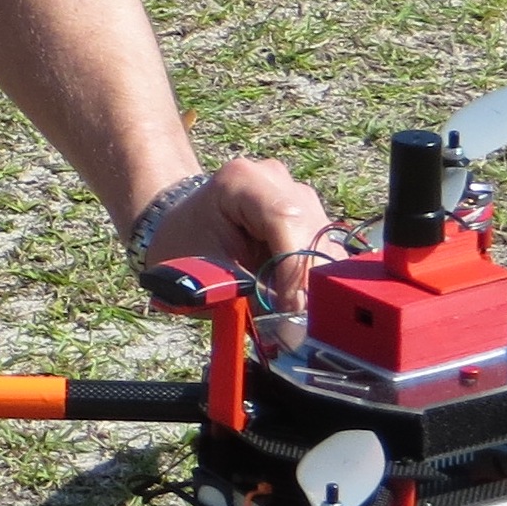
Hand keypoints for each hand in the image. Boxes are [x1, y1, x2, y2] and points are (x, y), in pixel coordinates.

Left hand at [139, 155, 333, 308]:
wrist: (181, 229)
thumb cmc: (185, 248)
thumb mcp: (203, 273)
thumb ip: (245, 293)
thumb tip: (289, 326)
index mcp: (241, 180)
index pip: (285, 218)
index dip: (293, 267)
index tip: (290, 309)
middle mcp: (277, 179)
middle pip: (311, 231)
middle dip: (306, 282)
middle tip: (293, 324)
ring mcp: (298, 195)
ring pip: (324, 244)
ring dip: (311, 284)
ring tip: (286, 313)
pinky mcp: (310, 218)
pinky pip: (324, 253)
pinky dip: (312, 281)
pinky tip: (291, 299)